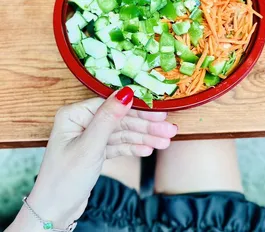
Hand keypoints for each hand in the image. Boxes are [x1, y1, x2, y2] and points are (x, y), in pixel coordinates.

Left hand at [8, 87, 176, 230]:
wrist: (54, 211)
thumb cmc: (64, 178)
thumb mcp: (89, 146)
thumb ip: (108, 119)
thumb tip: (126, 93)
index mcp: (74, 115)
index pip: (112, 106)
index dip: (137, 109)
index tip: (158, 114)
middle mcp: (83, 122)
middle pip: (120, 120)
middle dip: (145, 127)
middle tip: (169, 129)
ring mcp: (91, 137)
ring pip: (122, 133)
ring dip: (144, 138)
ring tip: (165, 142)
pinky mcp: (97, 150)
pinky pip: (118, 145)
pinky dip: (133, 148)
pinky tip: (147, 149)